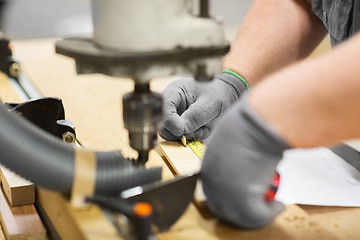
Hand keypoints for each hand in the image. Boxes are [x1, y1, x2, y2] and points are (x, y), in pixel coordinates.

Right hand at [160, 72, 246, 139]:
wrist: (225, 99)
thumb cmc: (217, 95)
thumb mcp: (210, 103)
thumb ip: (195, 116)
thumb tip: (181, 130)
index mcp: (175, 91)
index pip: (163, 107)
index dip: (169, 121)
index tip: (181, 130)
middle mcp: (170, 105)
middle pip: (163, 124)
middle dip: (180, 131)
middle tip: (197, 130)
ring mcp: (173, 117)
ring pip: (170, 134)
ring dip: (188, 136)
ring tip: (203, 129)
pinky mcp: (178, 127)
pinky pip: (179, 139)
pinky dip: (192, 138)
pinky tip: (202, 130)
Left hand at [201, 93, 289, 228]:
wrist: (255, 124)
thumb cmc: (246, 125)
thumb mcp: (230, 141)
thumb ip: (231, 155)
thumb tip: (242, 160)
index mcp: (207, 168)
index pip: (214, 191)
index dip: (230, 197)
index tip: (246, 197)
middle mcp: (211, 184)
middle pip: (223, 209)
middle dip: (242, 210)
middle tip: (260, 206)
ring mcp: (224, 195)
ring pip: (241, 217)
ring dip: (259, 214)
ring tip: (274, 206)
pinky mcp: (242, 202)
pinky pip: (258, 217)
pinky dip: (271, 213)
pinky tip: (279, 205)